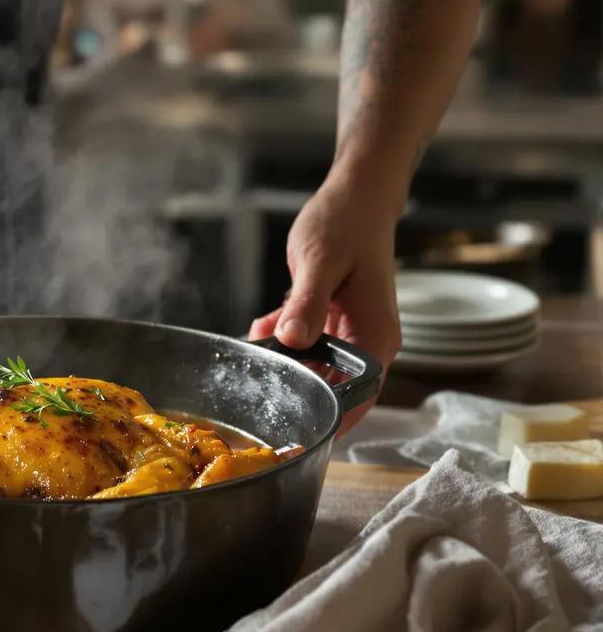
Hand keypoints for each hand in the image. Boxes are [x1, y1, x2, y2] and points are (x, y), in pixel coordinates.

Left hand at [248, 178, 402, 434]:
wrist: (356, 196)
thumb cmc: (347, 223)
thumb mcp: (321, 261)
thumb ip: (307, 303)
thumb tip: (293, 341)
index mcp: (376, 336)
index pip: (359, 397)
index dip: (331, 421)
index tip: (298, 436)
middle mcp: (368, 340)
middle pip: (333, 389)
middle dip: (295, 391)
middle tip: (257, 392)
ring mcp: (349, 332)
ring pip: (313, 368)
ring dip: (283, 362)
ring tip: (256, 349)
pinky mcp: (331, 321)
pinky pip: (304, 345)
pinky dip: (281, 340)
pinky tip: (263, 329)